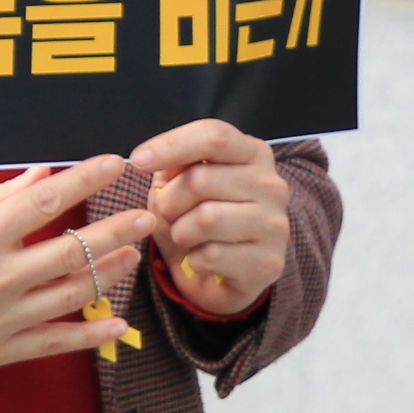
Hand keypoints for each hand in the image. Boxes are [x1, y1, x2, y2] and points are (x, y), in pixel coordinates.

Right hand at [0, 158, 159, 371]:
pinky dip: (91, 336)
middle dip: (117, 229)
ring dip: (111, 272)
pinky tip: (118, 324)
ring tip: (134, 254)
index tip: (115, 165)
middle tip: (148, 214)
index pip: (47, 202)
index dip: (87, 180)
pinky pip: (56, 343)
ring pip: (73, 294)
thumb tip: (43, 172)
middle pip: (73, 250)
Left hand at [130, 120, 291, 316]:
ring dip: (180, 232)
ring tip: (185, 238)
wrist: (226, 275)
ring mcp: (275, 225)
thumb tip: (153, 157)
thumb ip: (174, 165)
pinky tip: (203, 260)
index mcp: (254, 154)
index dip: (172, 145)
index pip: (214, 136)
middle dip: (169, 202)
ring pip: (206, 218)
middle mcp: (272, 185)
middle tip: (168, 216)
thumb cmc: (201, 219)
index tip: (138, 160)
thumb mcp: (182, 184)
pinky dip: (194, 260)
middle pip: (201, 179)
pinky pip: (211, 256)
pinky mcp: (269, 262)